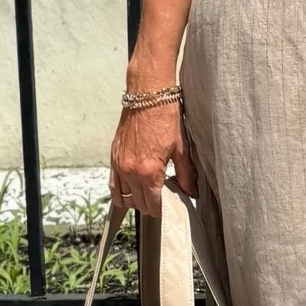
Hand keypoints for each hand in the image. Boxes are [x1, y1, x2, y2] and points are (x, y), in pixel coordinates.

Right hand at [109, 98, 198, 216]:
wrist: (147, 95)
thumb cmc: (165, 117)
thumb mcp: (181, 148)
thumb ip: (186, 175)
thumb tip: (191, 192)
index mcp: (148, 171)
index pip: (152, 205)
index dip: (162, 210)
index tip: (169, 207)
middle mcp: (130, 171)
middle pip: (138, 204)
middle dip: (151, 206)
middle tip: (162, 199)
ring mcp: (119, 164)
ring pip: (123, 197)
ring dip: (135, 200)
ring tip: (148, 194)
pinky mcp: (113, 157)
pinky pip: (113, 184)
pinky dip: (121, 191)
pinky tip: (132, 188)